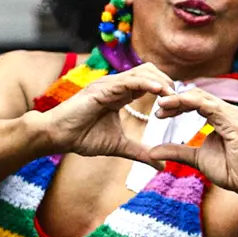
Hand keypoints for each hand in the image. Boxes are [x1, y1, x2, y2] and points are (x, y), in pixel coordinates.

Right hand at [42, 62, 174, 164]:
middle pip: (149, 71)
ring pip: (141, 73)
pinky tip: (160, 91)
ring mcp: (108, 84)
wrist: (56, 137)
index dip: (167, 89)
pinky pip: (128, 81)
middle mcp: (116, 85)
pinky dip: (146, 83)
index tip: (181, 103)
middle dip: (168, 82)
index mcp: (120, 94)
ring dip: (161, 82)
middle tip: (181, 98)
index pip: (149, 82)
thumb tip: (161, 165)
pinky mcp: (101, 89)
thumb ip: (141, 152)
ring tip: (174, 95)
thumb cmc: (82, 138)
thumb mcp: (119, 146)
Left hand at [148, 88, 237, 196]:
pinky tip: (176, 106)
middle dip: (175, 99)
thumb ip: (177, 151)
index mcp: (221, 117)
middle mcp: (229, 112)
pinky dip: (191, 104)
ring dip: (180, 99)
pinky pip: (210, 107)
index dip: (176, 104)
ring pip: (202, 98)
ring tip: (162, 105)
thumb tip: (152, 151)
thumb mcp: (197, 159)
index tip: (158, 113)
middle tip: (156, 108)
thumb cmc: (232, 171)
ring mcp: (233, 115)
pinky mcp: (235, 123)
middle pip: (197, 96)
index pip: (196, 102)